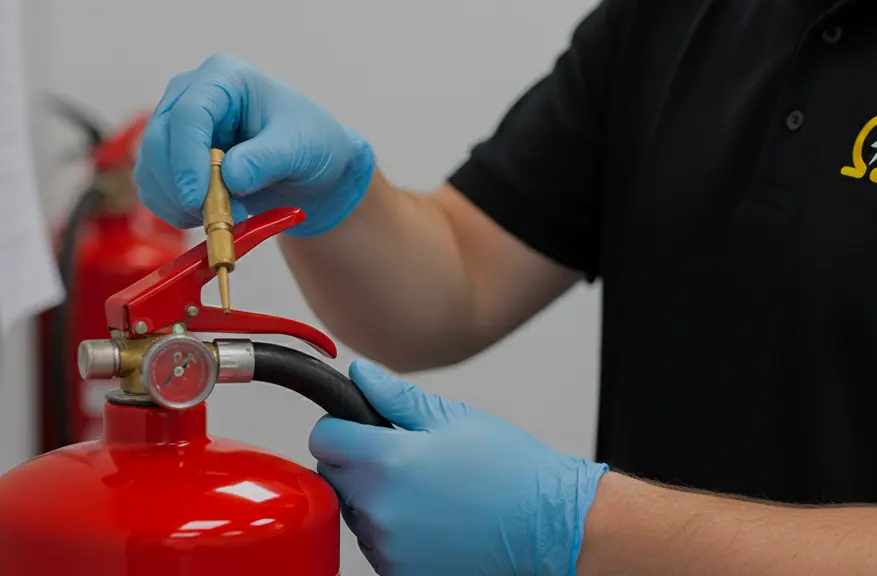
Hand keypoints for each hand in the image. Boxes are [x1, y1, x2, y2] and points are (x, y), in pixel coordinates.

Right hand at [134, 54, 375, 236]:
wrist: (312, 171)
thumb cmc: (311, 144)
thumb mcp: (301, 148)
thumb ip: (267, 160)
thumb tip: (231, 176)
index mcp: (223, 79)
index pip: (188, 114)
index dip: (187, 159)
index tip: (198, 199)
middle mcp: (190, 96)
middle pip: (158, 140)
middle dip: (180, 186)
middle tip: (213, 218)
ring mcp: (175, 129)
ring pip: (150, 168)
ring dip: (176, 203)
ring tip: (224, 219)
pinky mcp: (171, 161)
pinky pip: (154, 190)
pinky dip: (174, 212)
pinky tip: (208, 218)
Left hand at [309, 359, 607, 574]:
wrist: (548, 526)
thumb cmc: (508, 471)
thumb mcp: (452, 418)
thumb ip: (395, 396)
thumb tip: (361, 375)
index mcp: (386, 462)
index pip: (324, 439)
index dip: (339, 426)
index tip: (359, 427)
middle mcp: (379, 509)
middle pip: (334, 476)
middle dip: (357, 461)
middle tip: (403, 456)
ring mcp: (388, 547)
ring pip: (355, 511)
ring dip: (376, 497)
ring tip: (426, 490)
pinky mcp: (400, 573)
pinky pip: (377, 543)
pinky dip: (393, 529)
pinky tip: (431, 518)